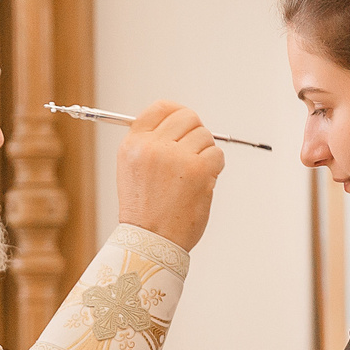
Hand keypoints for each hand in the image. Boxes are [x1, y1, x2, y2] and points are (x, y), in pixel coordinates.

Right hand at [115, 101, 225, 250]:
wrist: (151, 241)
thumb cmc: (145, 211)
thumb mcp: (133, 170)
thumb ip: (151, 144)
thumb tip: (180, 125)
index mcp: (133, 143)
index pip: (161, 108)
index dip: (177, 112)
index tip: (185, 122)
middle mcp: (152, 146)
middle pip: (187, 117)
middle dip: (196, 132)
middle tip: (194, 153)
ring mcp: (176, 157)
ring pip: (205, 136)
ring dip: (205, 153)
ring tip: (192, 176)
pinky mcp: (197, 170)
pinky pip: (217, 154)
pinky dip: (215, 168)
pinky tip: (202, 183)